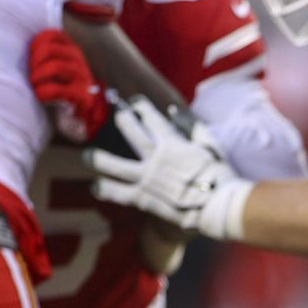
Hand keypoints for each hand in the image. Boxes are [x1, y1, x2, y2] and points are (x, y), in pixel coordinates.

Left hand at [29, 29, 107, 142]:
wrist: (77, 118)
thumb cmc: (58, 91)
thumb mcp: (53, 68)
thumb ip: (44, 55)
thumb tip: (20, 46)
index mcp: (71, 51)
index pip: (51, 35)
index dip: (36, 44)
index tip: (32, 59)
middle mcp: (79, 61)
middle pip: (50, 49)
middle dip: (34, 62)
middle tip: (32, 75)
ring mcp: (83, 78)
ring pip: (56, 66)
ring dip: (38, 76)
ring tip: (35, 86)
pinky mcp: (82, 97)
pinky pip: (57, 90)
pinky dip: (43, 93)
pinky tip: (41, 97)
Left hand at [83, 96, 251, 239]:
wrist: (219, 204)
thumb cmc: (220, 173)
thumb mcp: (211, 144)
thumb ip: (191, 125)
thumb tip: (173, 110)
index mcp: (173, 143)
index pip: (152, 119)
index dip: (141, 108)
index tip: (135, 103)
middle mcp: (156, 158)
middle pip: (132, 135)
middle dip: (123, 122)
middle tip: (116, 116)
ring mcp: (147, 178)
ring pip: (116, 166)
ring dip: (100, 159)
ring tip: (88, 155)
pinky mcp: (144, 198)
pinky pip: (120, 193)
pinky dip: (107, 190)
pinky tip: (97, 186)